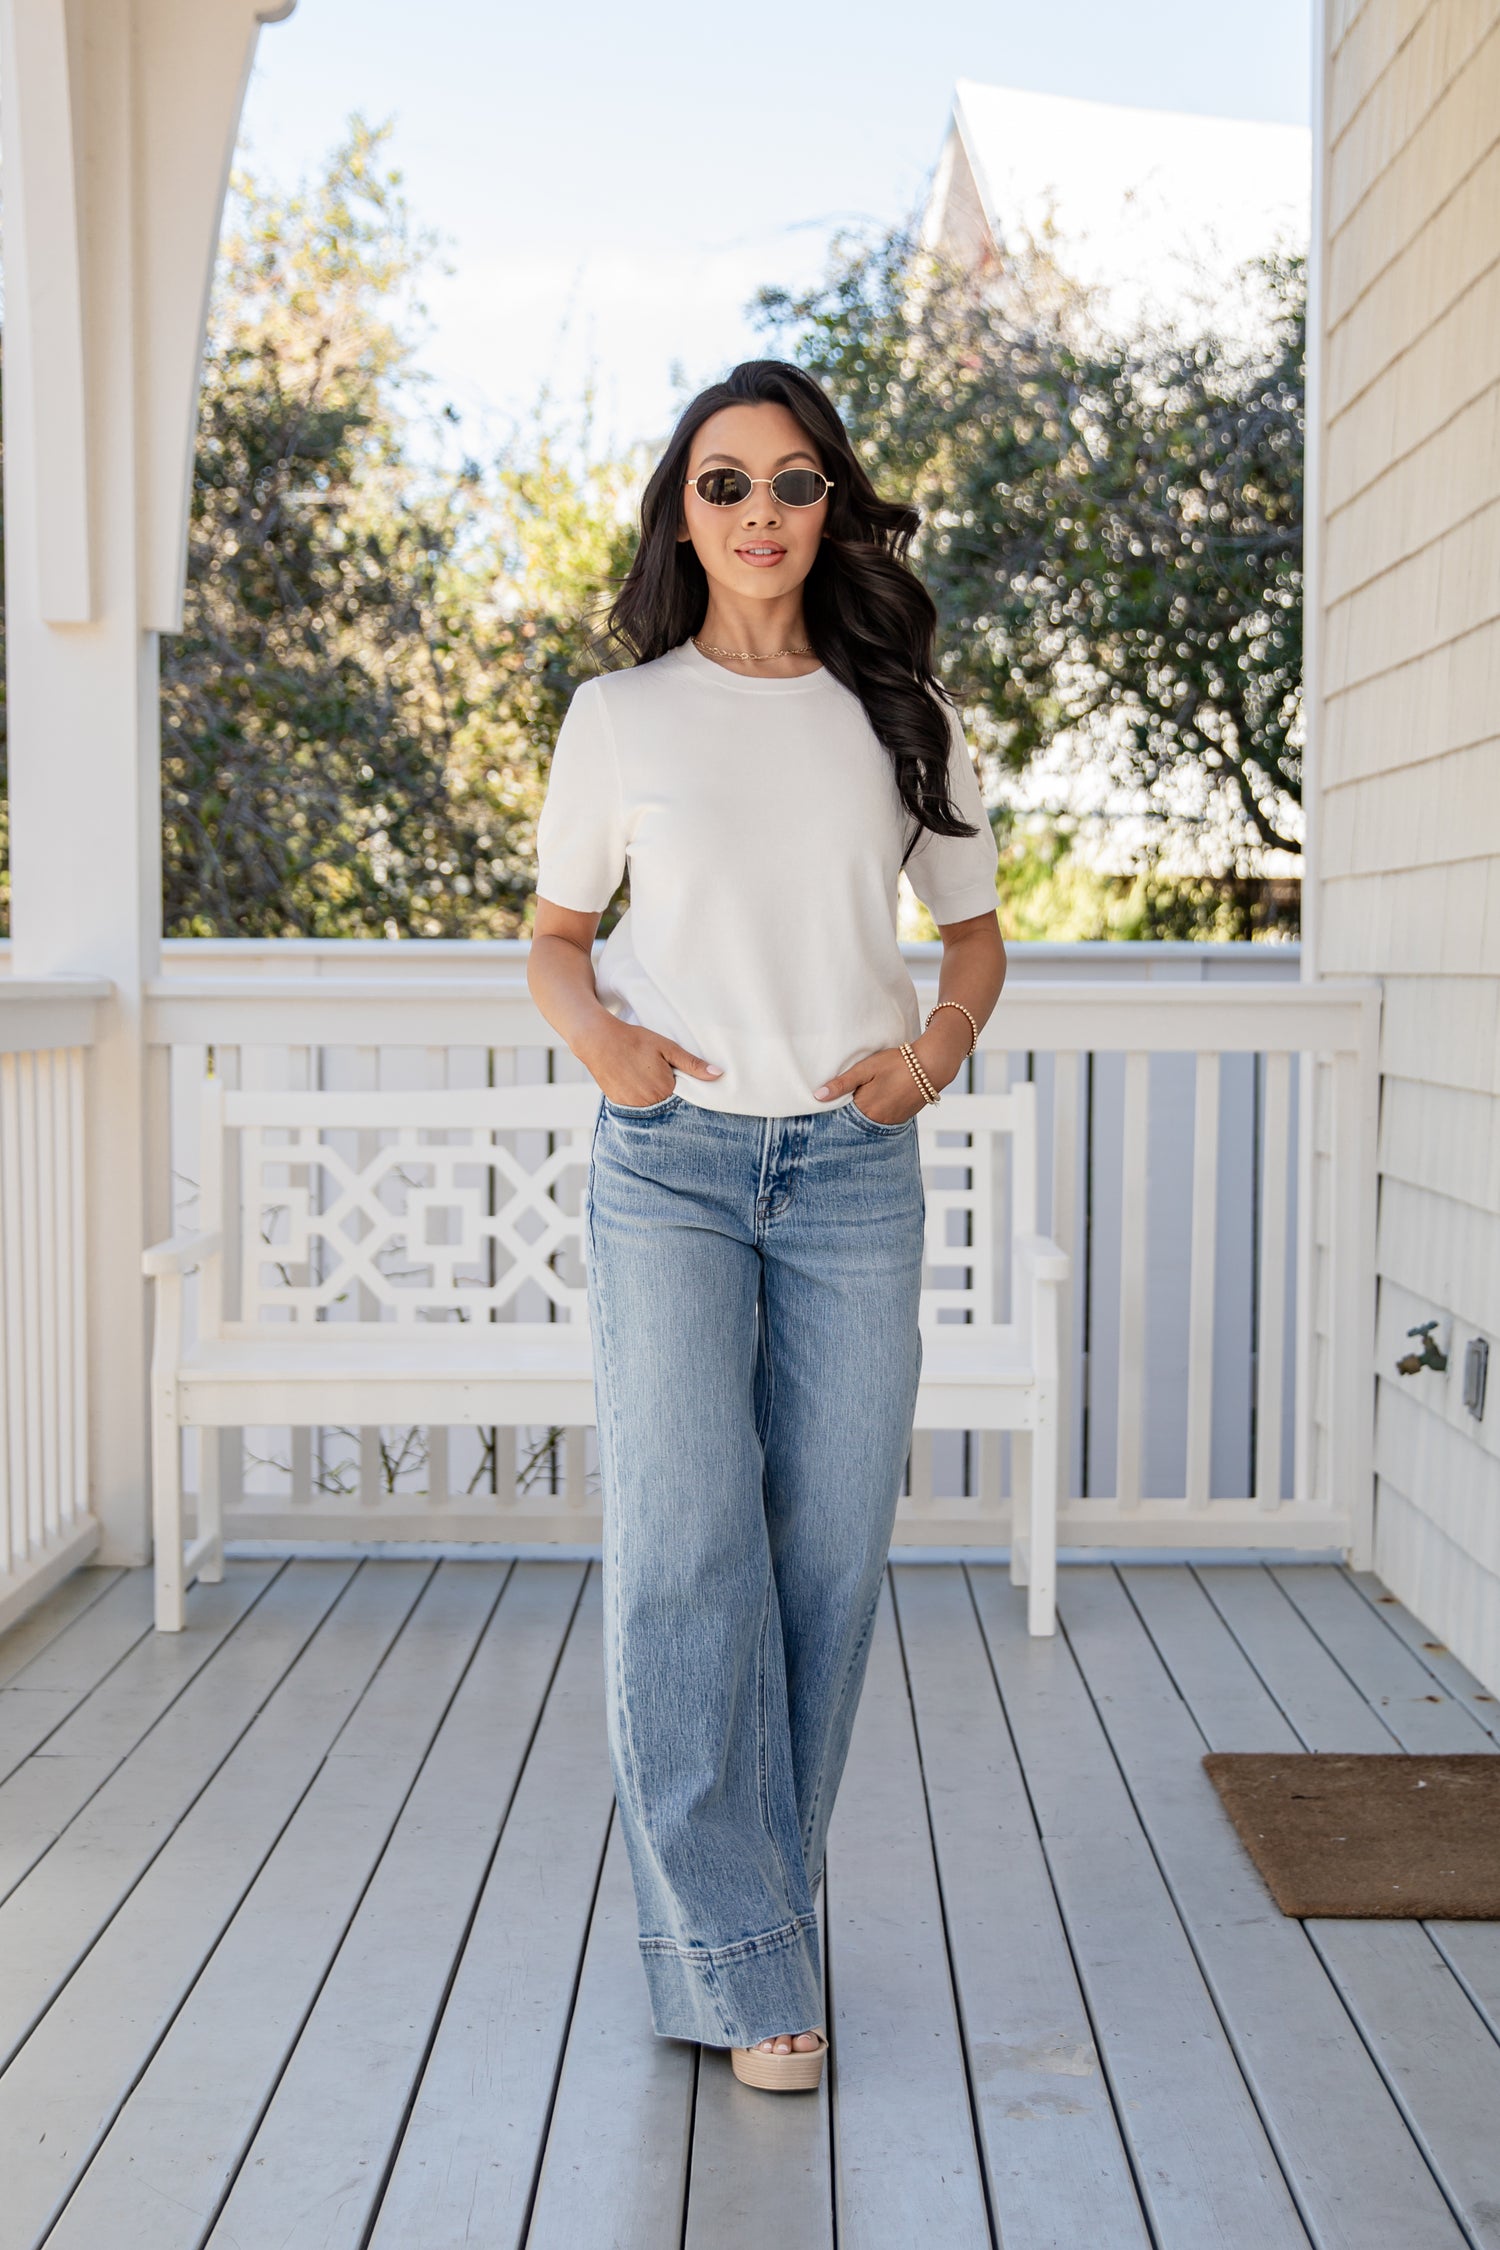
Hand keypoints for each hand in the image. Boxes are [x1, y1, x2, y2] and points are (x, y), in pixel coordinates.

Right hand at [579, 1020, 723, 1106]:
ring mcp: (632, 1106)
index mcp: (665, 1089)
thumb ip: (692, 1064)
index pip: (685, 1100)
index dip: (686, 1092)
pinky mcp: (619, 1105)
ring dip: (655, 1100)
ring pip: (652, 1109)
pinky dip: (640, 1100)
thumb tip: (718, 1074)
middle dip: (671, 1097)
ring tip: (648, 1079)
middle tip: (660, 1077)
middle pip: (668, 1107)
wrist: (598, 1040)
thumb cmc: (635, 1040)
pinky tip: (636, 1084)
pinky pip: (636, 1109)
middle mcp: (649, 1103)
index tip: (684, 1084)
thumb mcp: (667, 1047)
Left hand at [814, 1020, 967, 1121]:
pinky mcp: (902, 1119)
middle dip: (846, 1115)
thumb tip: (818, 1096)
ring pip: (869, 1123)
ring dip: (863, 1115)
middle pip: (855, 1123)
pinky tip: (876, 1102)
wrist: (931, 1066)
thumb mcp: (866, 1068)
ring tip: (860, 1101)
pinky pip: (883, 1120)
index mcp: (865, 1109)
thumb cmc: (897, 1063)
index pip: (841, 1118)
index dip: (833, 1112)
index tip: (824, 1107)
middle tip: (841, 1104)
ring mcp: (891, 1121)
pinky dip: (877, 1114)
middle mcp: (878, 1121)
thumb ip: (842, 1083)